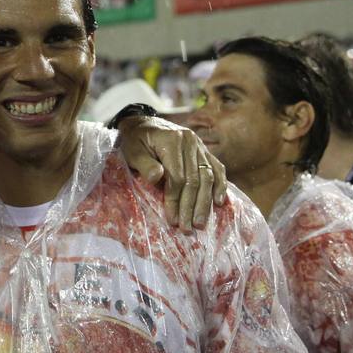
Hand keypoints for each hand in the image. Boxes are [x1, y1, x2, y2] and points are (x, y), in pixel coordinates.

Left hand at [116, 115, 226, 229]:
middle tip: (188, 228)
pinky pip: (217, 168)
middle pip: (195, 179)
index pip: (178, 176)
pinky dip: (220, 185)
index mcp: (172, 141)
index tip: (172, 220)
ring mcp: (199, 145)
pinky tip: (219, 202)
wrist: (143, 124)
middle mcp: (190, 142)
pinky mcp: (204, 150)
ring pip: (208, 177)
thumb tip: (157, 177)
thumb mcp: (132, 151)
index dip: (175, 200)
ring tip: (201, 223)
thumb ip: (144, 164)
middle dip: (191, 206)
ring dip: (205, 202)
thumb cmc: (135, 141)